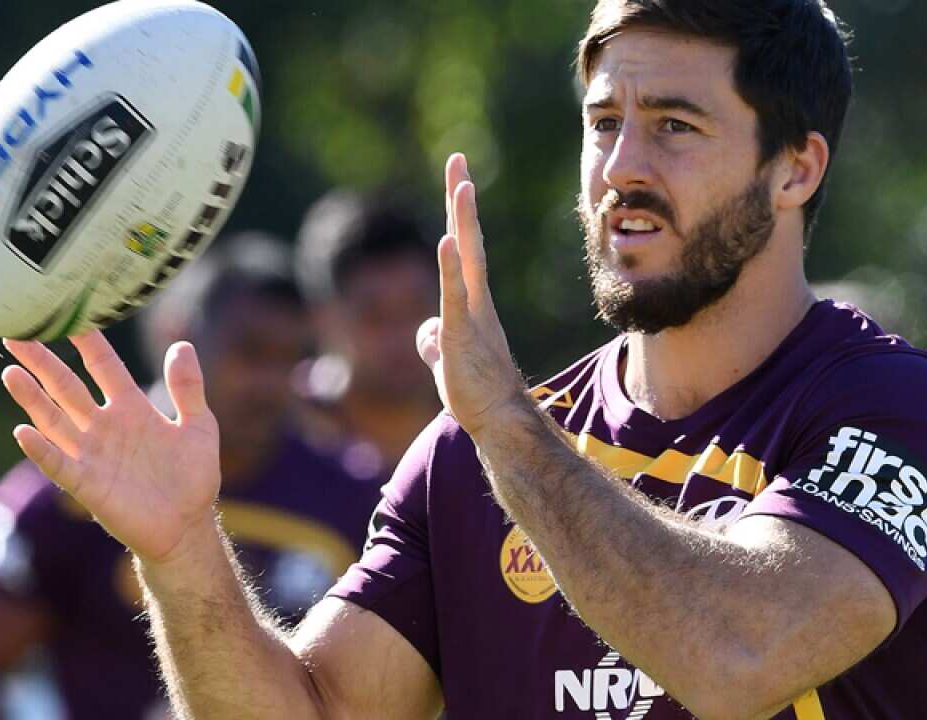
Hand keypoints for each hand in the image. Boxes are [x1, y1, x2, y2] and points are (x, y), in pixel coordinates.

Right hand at [0, 331, 220, 564]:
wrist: (187, 526)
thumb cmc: (193, 477)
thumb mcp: (200, 426)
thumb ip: (189, 388)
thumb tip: (182, 345)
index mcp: (132, 408)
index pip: (104, 366)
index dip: (88, 342)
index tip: (69, 316)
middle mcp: (105, 426)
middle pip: (68, 387)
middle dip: (43, 363)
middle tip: (17, 335)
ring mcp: (93, 454)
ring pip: (55, 420)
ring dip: (32, 398)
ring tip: (10, 372)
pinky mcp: (87, 485)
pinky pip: (59, 463)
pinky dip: (42, 449)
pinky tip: (24, 431)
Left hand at [416, 153, 528, 435]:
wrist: (500, 421)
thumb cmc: (476, 394)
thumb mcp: (446, 361)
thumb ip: (434, 341)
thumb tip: (426, 330)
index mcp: (471, 304)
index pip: (462, 250)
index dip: (458, 215)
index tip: (459, 179)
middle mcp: (475, 300)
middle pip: (466, 239)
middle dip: (461, 198)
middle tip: (458, 160)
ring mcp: (471, 314)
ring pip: (465, 258)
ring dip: (463, 219)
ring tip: (462, 183)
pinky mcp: (461, 333)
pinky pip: (454, 293)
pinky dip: (450, 267)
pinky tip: (446, 241)